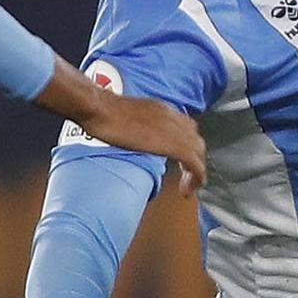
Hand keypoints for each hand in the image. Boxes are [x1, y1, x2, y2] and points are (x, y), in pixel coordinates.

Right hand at [77, 93, 206, 195]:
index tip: (183, 161)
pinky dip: (196, 177)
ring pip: (199, 153)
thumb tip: (136, 135)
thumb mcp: (128, 114)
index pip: (187, 128)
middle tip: (187, 177)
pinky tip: (188, 189)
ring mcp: (175, 131)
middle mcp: (174, 118)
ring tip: (188, 187)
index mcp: (164, 109)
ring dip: (196, 171)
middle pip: (196, 141)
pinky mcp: (172, 145)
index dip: (188, 146)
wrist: (99, 107)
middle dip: (195, 160)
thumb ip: (140, 124)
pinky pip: (194, 163)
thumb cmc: (101, 110)